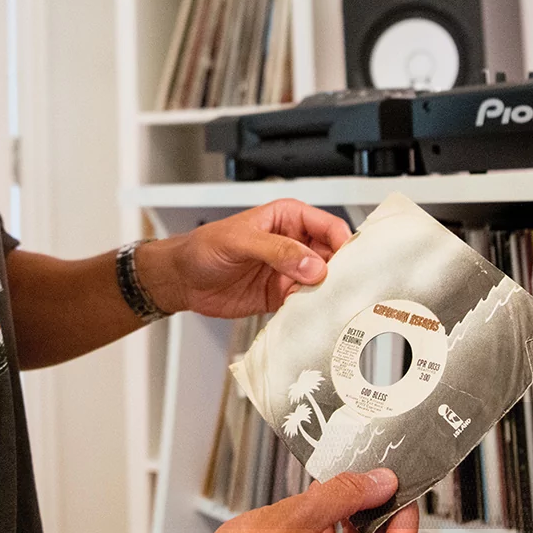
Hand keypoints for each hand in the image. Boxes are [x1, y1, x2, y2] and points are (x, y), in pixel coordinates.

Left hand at [138, 199, 350, 317]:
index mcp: (289, 218)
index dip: (343, 243)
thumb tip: (310, 264)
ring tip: (332, 304)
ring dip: (328, 293)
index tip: (350, 263)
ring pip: (323, 281)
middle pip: (332, 256)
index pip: (328, 227)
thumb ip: (276, 250)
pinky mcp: (282, 296)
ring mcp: (290, 271)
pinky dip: (312, 309)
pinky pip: (306, 302)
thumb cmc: (203, 248)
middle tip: (347, 288)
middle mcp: (295, 244)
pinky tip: (314, 315)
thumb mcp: (239, 241)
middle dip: (341, 272)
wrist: (182, 280)